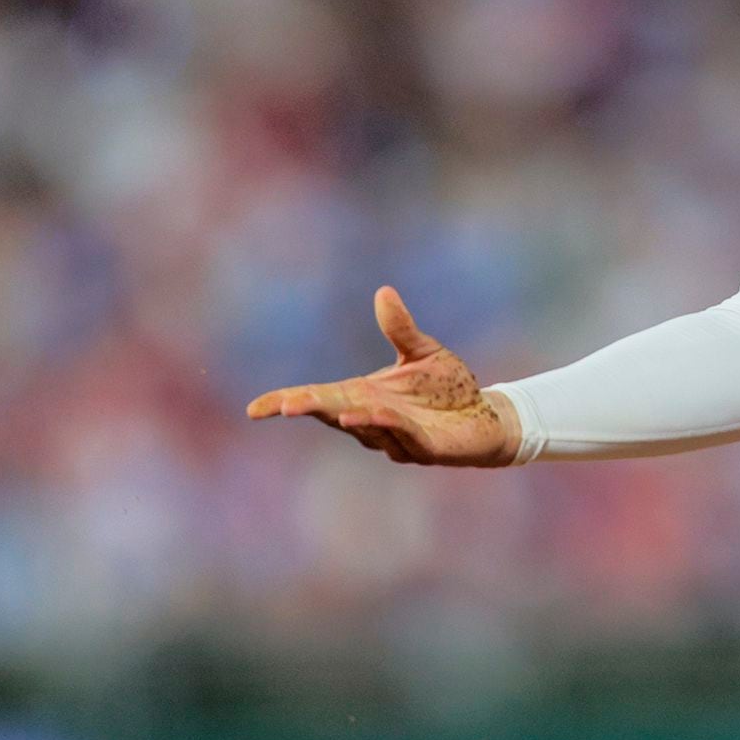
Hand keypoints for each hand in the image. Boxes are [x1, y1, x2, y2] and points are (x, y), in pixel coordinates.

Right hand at [245, 287, 519, 467]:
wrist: (485, 415)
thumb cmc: (447, 387)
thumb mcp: (422, 351)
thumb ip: (400, 328)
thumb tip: (384, 292)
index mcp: (362, 396)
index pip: (318, 399)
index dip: (286, 402)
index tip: (254, 409)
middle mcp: (372, 420)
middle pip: (333, 414)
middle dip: (311, 410)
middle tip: (284, 407)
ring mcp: (396, 438)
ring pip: (368, 429)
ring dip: (354, 419)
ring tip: (339, 410)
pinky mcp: (425, 448)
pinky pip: (404, 437)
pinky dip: (388, 427)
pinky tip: (375, 415)